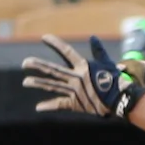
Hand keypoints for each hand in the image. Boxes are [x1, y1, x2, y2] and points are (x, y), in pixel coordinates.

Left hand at [21, 35, 144, 118]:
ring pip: (53, 86)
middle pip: (53, 70)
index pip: (67, 52)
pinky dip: (49, 106)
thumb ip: (98, 50)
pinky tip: (38, 107)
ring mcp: (74, 91)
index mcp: (83, 67)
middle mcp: (76, 78)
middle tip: (25, 63)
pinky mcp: (75, 104)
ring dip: (38, 83)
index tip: (44, 38)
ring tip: (25, 82)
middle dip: (38, 66)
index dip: (55, 44)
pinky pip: (60, 104)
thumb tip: (93, 37)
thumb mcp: (107, 63)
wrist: (120, 100)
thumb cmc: (115, 80)